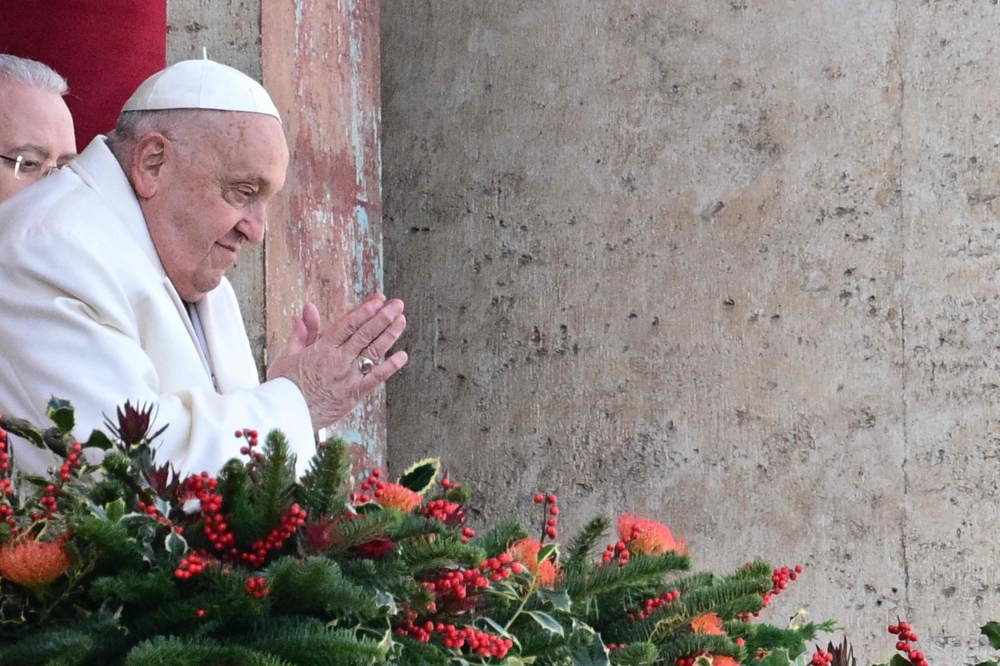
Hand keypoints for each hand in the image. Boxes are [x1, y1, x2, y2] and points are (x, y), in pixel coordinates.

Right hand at [266, 294, 407, 428]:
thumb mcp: (288, 354)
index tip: (378, 300)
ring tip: (401, 320)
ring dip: (389, 335)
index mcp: (322, 348)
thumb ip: (303, 332)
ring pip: (373, 352)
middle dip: (383, 317)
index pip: (348, 324)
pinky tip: (402, 356)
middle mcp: (338, 360)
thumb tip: (307, 309)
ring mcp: (348, 377)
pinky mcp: (354, 395)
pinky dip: (390, 367)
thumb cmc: (284, 386)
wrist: (284, 416)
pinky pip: (375, 379)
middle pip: (365, 334)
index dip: (365, 310)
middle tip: (397, 304)